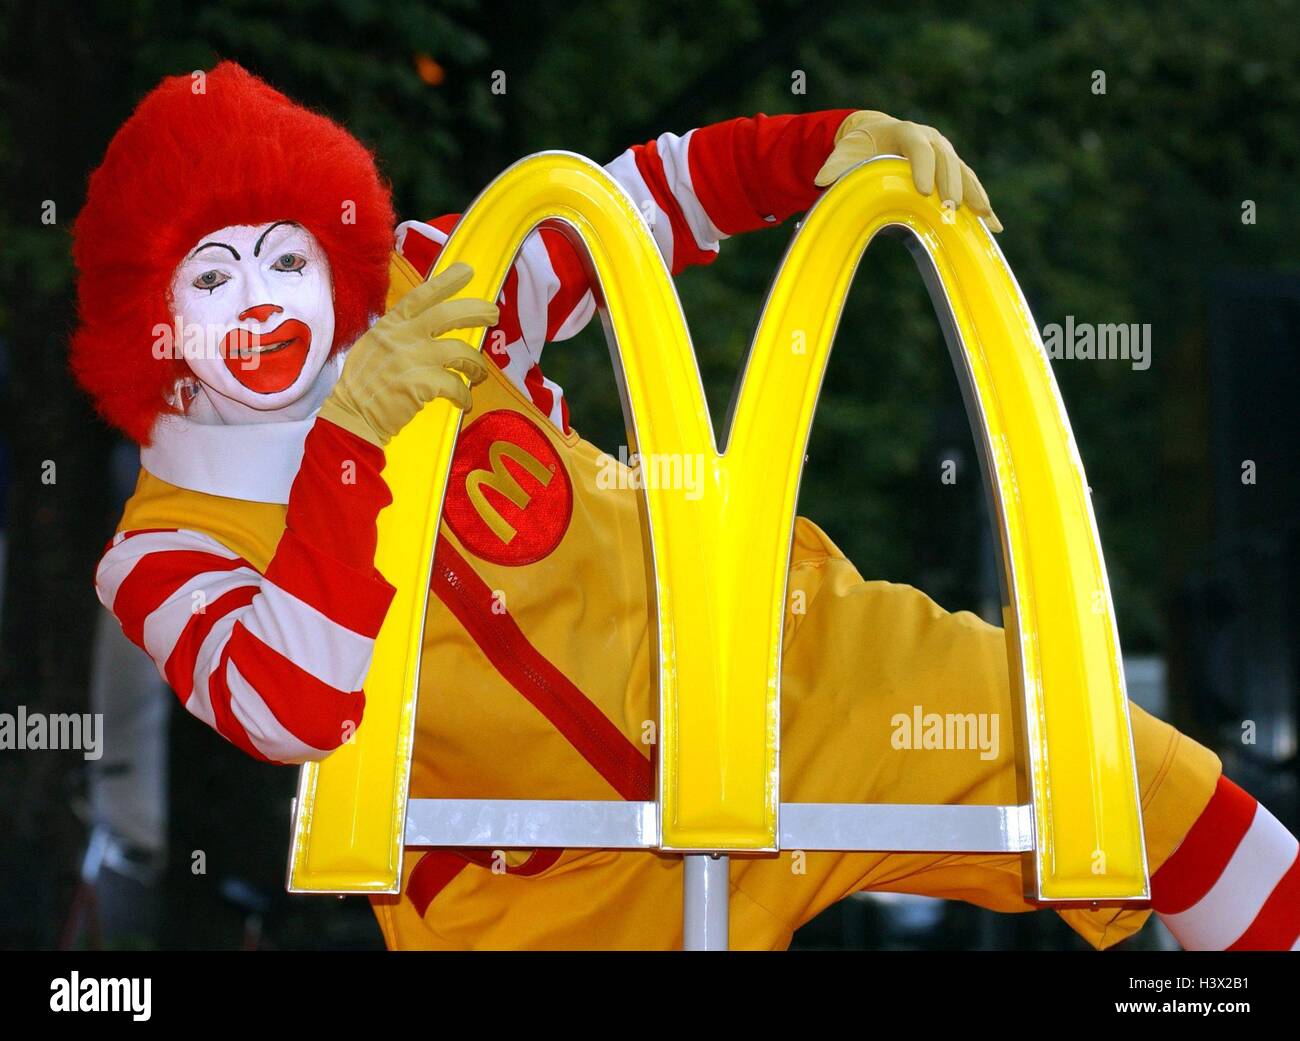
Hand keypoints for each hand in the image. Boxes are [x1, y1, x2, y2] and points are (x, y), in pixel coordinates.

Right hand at [318, 262, 499, 446]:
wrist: (352, 414)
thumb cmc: (364, 382)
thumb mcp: (375, 345)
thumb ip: (399, 332)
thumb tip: (427, 324)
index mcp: (390, 325)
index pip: (421, 296)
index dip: (446, 282)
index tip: (466, 271)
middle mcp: (402, 337)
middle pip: (447, 315)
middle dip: (475, 312)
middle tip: (493, 314)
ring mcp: (412, 360)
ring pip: (460, 352)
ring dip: (476, 365)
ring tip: (479, 374)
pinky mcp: (420, 385)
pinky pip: (455, 386)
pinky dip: (464, 396)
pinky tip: (465, 402)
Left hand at [814, 110, 1001, 231]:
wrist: (876, 134)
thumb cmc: (860, 145)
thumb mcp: (846, 152)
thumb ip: (836, 165)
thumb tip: (821, 179)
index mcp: (906, 132)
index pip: (918, 146)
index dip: (923, 166)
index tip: (924, 191)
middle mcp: (932, 139)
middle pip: (947, 161)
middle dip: (951, 185)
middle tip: (951, 210)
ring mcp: (946, 153)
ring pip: (964, 173)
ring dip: (974, 195)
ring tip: (983, 218)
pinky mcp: (952, 169)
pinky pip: (970, 185)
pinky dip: (981, 204)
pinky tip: (993, 226)